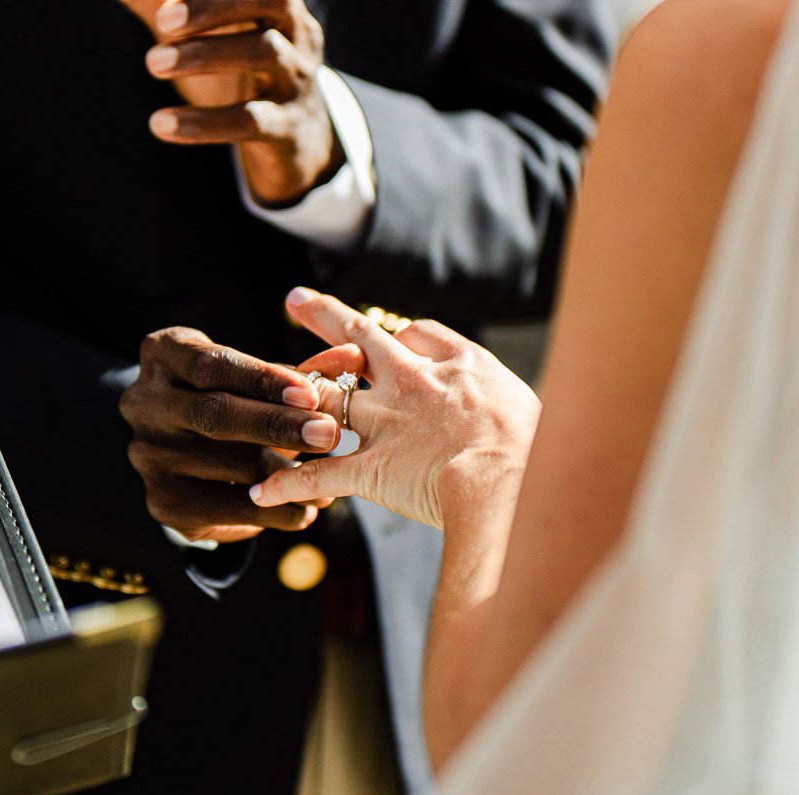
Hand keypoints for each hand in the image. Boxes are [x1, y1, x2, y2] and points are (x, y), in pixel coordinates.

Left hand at [119, 0, 342, 204]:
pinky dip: (203, 123)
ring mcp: (298, 81)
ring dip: (204, 54)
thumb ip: (176, 10)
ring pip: (263, 52)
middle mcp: (299, 36)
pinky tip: (160, 124)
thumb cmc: (244, 71)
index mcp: (280, 7)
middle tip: (161, 19)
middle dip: (214, 6)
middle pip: (272, 0)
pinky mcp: (288, 128)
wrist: (298, 139)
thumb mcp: (220, 33)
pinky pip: (248, 121)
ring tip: (153, 63)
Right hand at [120, 326, 340, 542]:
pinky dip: (272, 512)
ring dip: (286, 473)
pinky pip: (225, 509)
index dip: (263, 380)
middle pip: (214, 415)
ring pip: (225, 466)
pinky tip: (306, 510)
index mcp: (163, 354)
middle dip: (277, 426)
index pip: (211, 365)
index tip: (310, 394)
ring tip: (332, 477)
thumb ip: (305, 370)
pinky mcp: (162, 502)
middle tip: (329, 435)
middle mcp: (143, 403)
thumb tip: (354, 358)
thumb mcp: (260, 375)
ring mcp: (147, 455)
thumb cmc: (235, 396)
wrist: (189, 448)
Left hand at [250, 289, 541, 529]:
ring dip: (291, 393)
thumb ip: (502, 399)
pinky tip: (262, 491)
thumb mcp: (528, 406)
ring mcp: (386, 423)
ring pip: (325, 395)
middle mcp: (411, 383)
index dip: (396, 333)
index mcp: (456, 365)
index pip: (417, 333)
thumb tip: (511, 411)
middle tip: (297, 300)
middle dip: (326, 317)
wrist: (510, 480)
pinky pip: (319, 474)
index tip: (387, 334)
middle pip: (359, 338)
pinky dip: (289, 484)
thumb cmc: (536, 447)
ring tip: (262, 391)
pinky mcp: (371, 468)